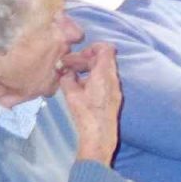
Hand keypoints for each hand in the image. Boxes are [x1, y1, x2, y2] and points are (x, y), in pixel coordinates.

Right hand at [60, 45, 120, 164]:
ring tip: (70, 75)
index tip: (77, 56)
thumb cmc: (86, 114)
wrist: (100, 133)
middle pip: (102, 59)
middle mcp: (113, 78)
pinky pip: (104, 80)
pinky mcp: (113, 96)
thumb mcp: (71, 94)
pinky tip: (78, 86)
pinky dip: (92, 78)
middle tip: (66, 66)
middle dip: (83, 60)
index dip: (91, 48)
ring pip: (102, 70)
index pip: (106, 49)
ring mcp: (115, 87)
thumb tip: (65, 72)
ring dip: (87, 69)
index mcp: (104, 74)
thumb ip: (67, 78)